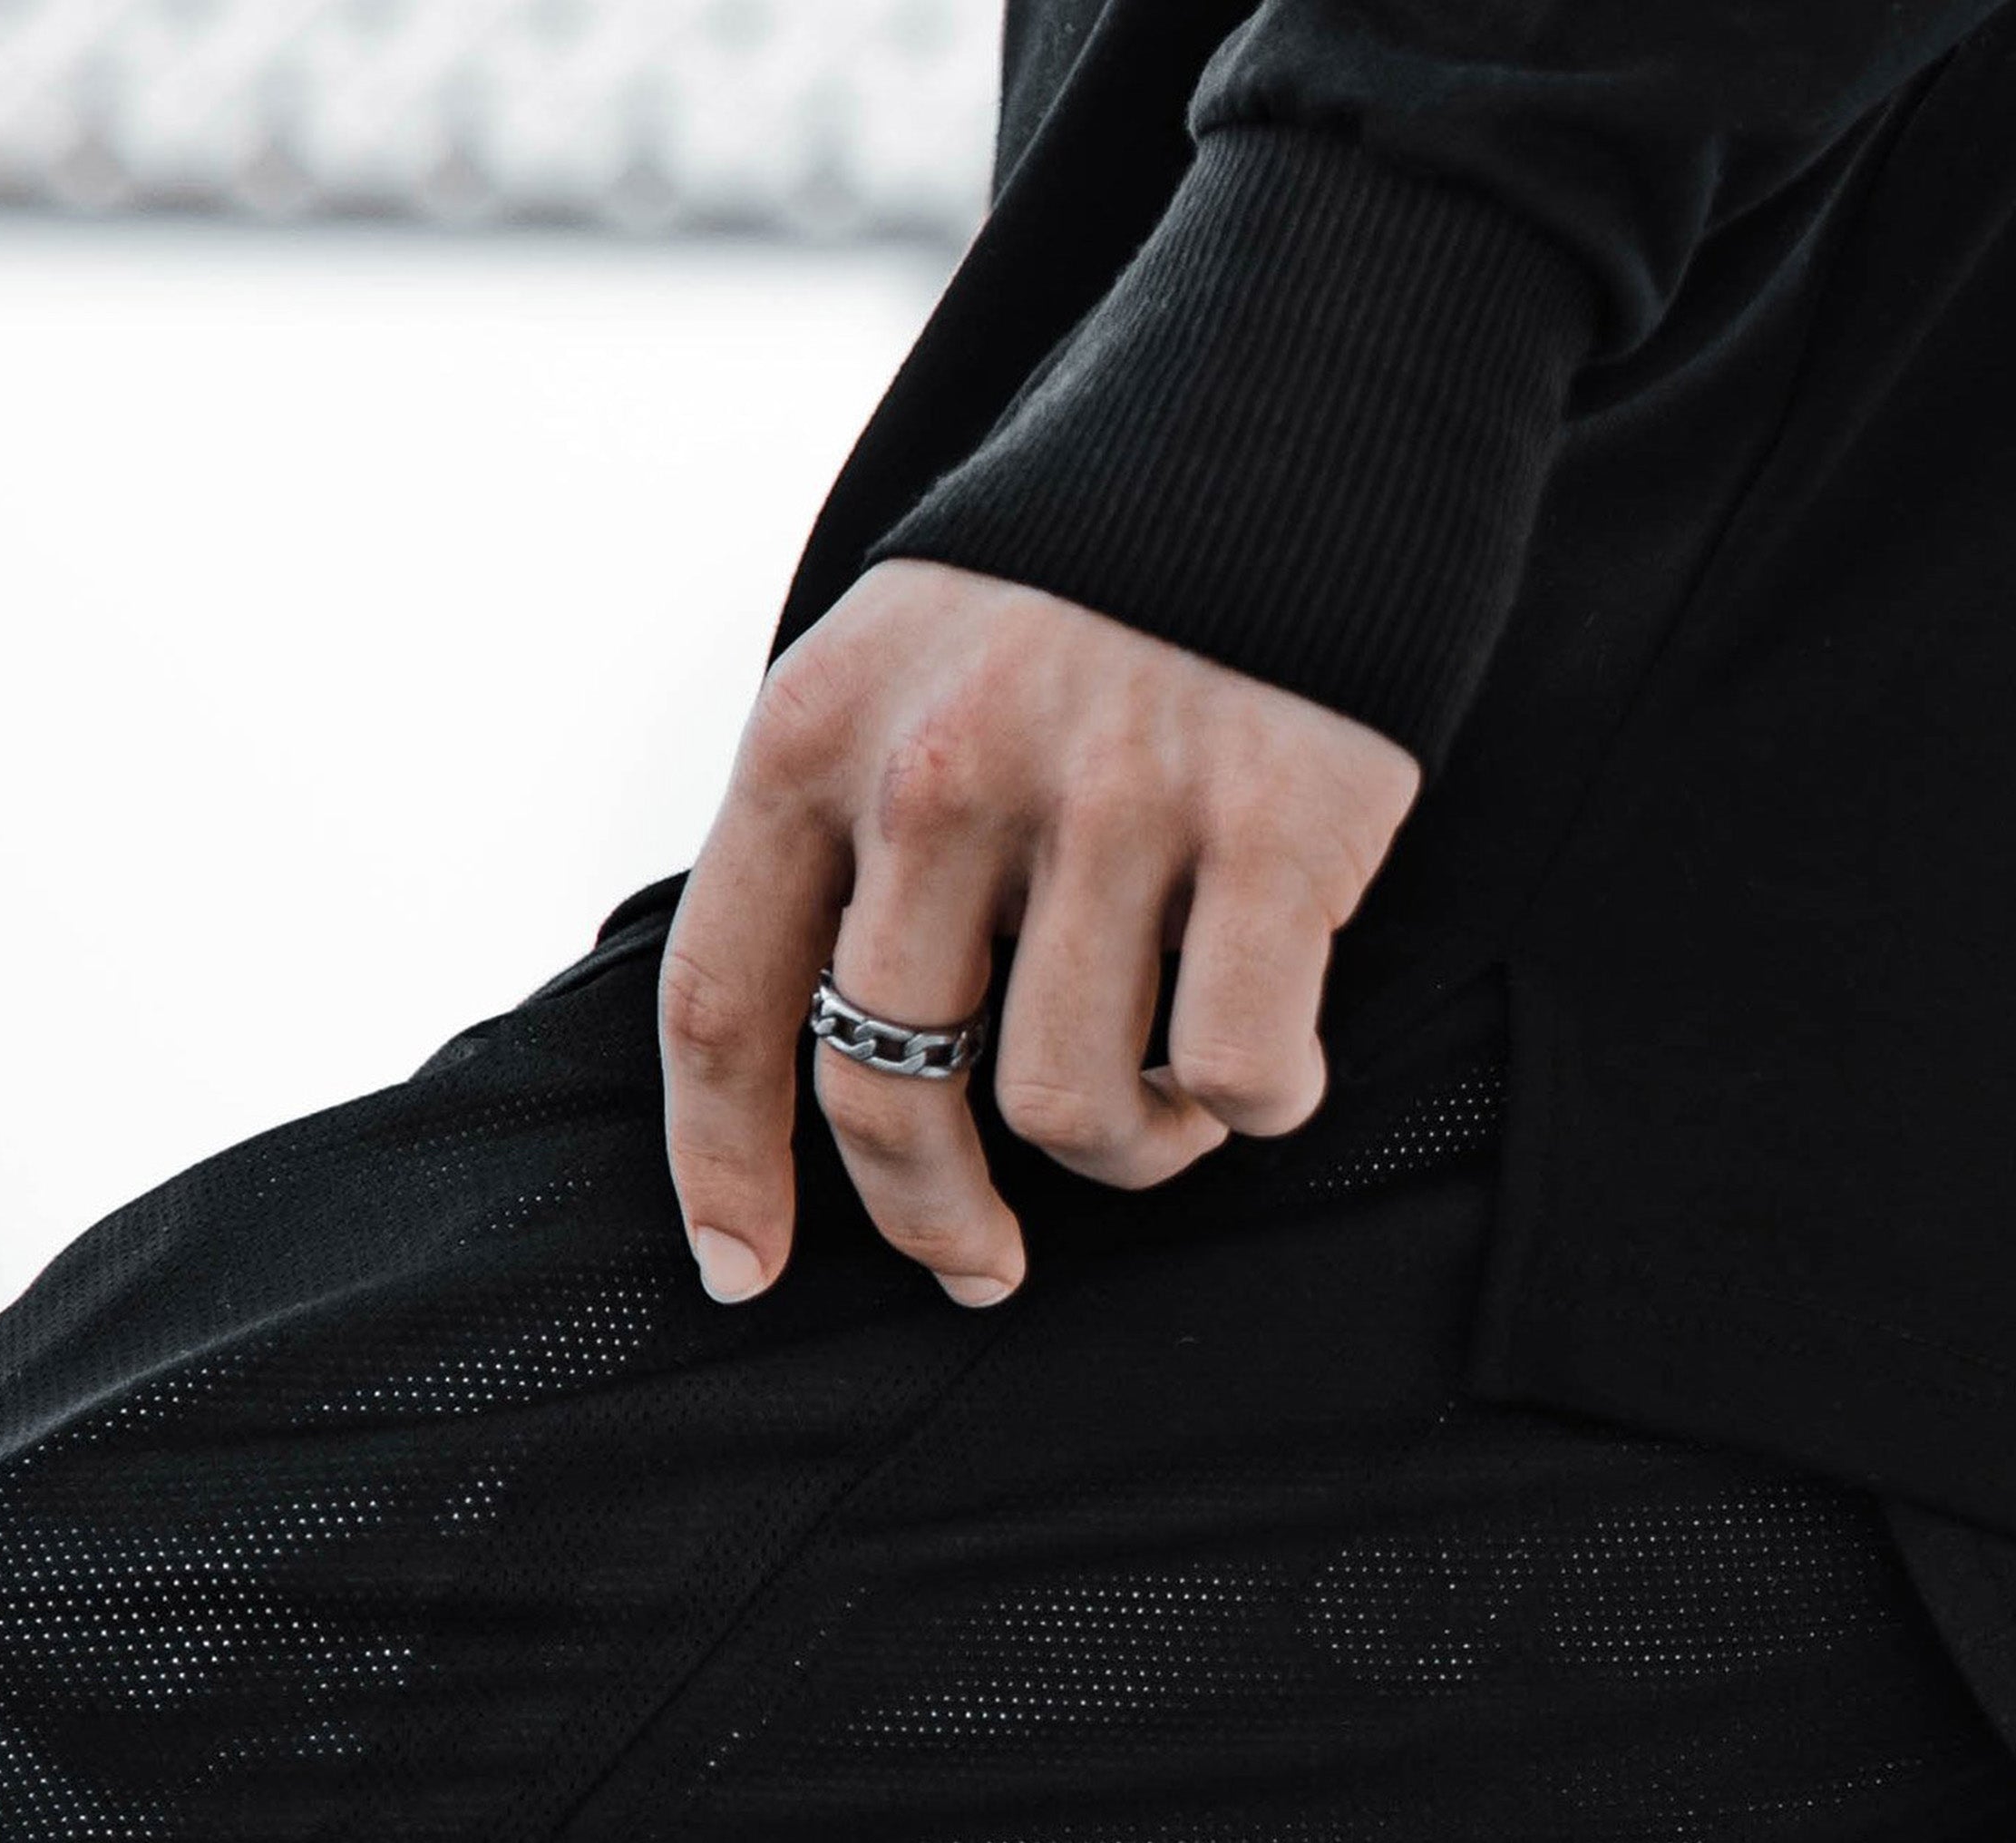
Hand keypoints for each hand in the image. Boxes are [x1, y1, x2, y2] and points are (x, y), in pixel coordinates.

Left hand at [661, 560, 1420, 1308]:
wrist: (1294, 394)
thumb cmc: (1087, 578)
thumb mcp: (903, 663)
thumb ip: (843, 835)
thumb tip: (817, 1067)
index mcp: (820, 731)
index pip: (723, 1001)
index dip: (721, 1168)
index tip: (741, 1275)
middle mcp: (944, 769)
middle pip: (890, 1088)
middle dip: (935, 1216)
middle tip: (984, 1262)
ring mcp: (1113, 796)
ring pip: (1070, 1106)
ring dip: (1126, 1145)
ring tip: (1164, 1087)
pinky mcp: (1277, 824)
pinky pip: (1238, 1068)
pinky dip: (1256, 1100)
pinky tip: (1266, 1055)